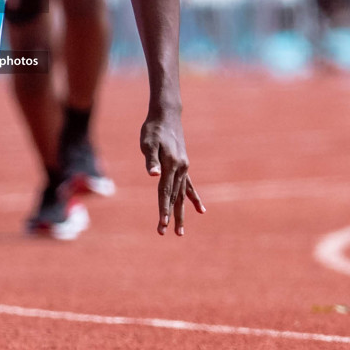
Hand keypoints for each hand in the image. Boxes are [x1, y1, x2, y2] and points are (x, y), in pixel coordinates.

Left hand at [140, 107, 205, 235]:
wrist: (166, 116)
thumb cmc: (153, 129)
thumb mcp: (148, 142)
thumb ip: (150, 159)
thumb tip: (152, 174)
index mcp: (171, 165)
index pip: (165, 192)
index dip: (163, 210)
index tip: (162, 225)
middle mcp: (180, 169)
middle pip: (174, 197)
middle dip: (170, 216)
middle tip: (165, 233)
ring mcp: (184, 168)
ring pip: (182, 195)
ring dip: (181, 213)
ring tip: (180, 232)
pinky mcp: (183, 166)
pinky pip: (189, 186)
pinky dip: (194, 199)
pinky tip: (201, 210)